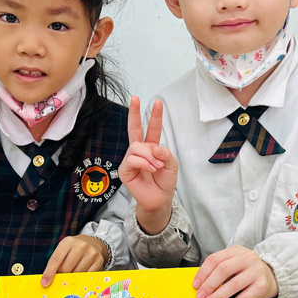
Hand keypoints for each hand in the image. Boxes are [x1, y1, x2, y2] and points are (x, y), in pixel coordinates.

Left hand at [41, 235, 108, 286]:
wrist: (92, 243)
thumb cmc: (74, 249)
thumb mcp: (63, 250)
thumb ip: (56, 263)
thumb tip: (48, 281)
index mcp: (68, 242)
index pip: (56, 259)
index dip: (49, 272)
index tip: (45, 283)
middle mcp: (81, 246)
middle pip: (66, 269)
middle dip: (63, 274)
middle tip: (65, 271)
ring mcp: (91, 253)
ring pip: (77, 274)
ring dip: (73, 276)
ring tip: (74, 270)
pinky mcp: (99, 261)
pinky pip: (87, 276)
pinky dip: (82, 277)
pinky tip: (82, 272)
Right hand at [119, 96, 177, 231]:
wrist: (159, 200)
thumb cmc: (164, 182)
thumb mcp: (172, 166)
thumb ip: (166, 154)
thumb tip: (154, 147)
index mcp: (151, 148)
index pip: (151, 129)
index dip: (155, 116)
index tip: (158, 102)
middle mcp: (139, 151)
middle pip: (134, 128)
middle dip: (134, 113)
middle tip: (135, 98)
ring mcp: (131, 159)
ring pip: (137, 146)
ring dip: (149, 157)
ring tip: (156, 167)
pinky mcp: (125, 169)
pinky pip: (133, 159)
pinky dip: (144, 163)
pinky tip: (149, 170)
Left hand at [193, 246, 278, 297]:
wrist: (271, 277)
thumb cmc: (246, 271)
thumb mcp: (234, 263)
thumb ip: (219, 270)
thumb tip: (200, 285)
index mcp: (236, 251)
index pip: (215, 259)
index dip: (203, 273)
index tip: (195, 285)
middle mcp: (247, 258)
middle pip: (223, 270)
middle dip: (209, 285)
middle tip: (199, 297)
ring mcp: (256, 272)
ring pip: (233, 285)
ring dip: (217, 297)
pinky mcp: (261, 287)